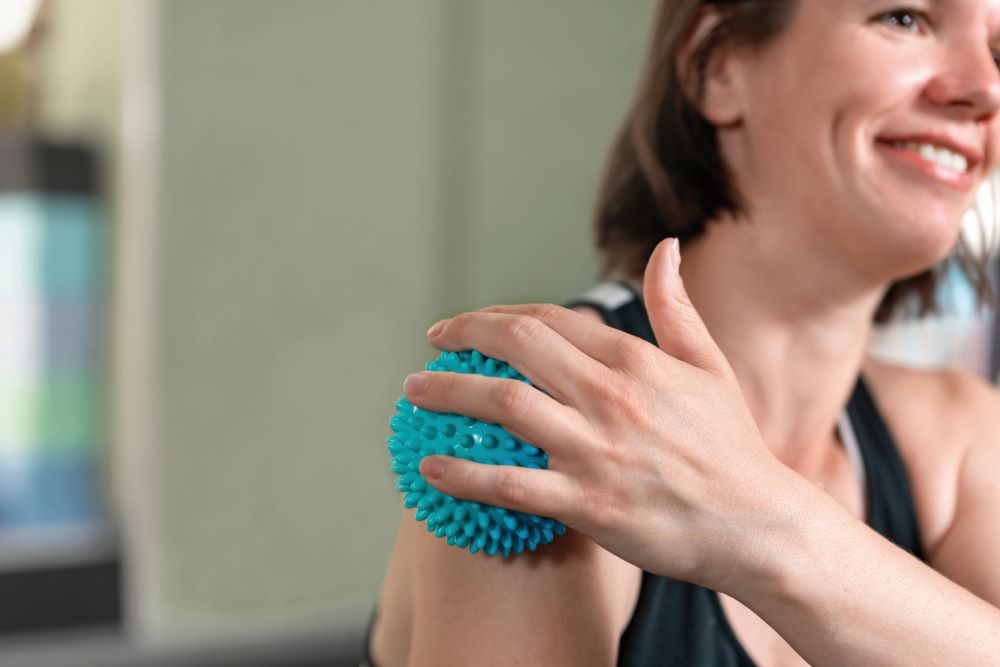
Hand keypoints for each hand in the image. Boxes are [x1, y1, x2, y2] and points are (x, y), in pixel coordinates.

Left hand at [405, 238, 799, 590]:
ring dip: (447, 395)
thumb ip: (676, 306)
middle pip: (516, 347)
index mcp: (635, 359)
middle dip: (461, 339)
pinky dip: (463, 473)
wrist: (757, 527)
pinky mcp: (587, 503)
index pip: (547, 320)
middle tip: (429, 349)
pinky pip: (509, 484)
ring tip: (413, 395)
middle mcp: (610, 395)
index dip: (495, 317)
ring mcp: (596, 449)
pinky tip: (429, 467)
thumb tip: (663, 248)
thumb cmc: (731, 446)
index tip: (465, 327)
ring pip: (502, 407)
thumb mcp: (709, 365)